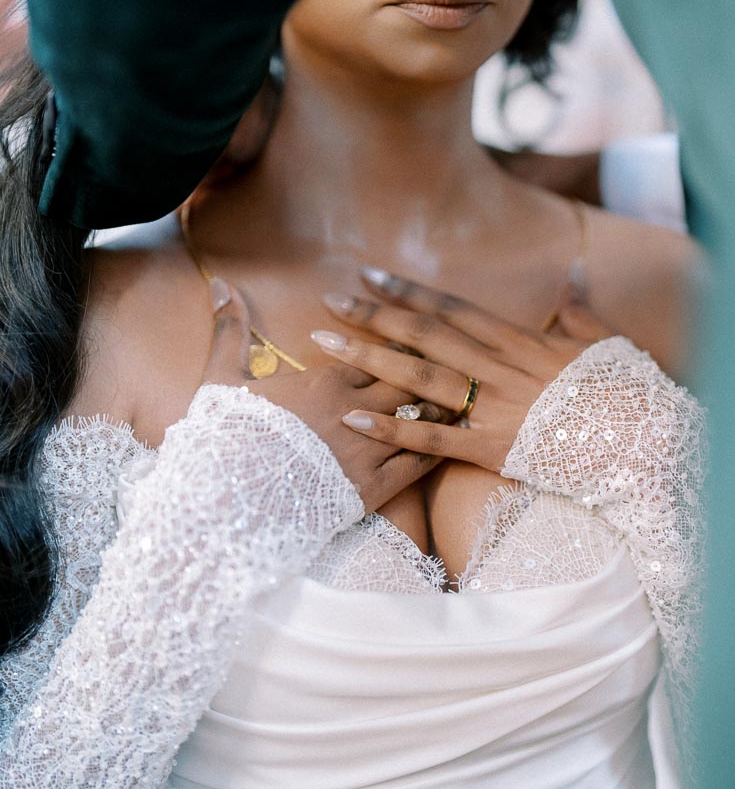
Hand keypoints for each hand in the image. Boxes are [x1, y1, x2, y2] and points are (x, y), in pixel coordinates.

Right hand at [201, 278, 440, 511]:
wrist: (229, 504)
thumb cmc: (225, 440)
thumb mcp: (221, 379)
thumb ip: (230, 330)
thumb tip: (220, 284)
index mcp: (326, 381)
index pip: (376, 353)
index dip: (394, 345)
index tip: (407, 338)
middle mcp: (356, 410)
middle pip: (407, 380)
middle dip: (426, 369)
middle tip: (447, 360)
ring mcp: (369, 450)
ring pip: (421, 418)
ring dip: (442, 405)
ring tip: (461, 395)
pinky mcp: (375, 488)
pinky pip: (420, 463)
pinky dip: (441, 446)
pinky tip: (455, 440)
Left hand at [310, 268, 613, 472]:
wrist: (644, 439)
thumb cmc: (627, 390)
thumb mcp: (605, 344)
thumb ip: (581, 316)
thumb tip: (573, 291)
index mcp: (520, 339)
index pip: (451, 308)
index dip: (408, 290)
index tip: (369, 274)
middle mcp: (499, 366)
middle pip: (425, 334)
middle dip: (373, 314)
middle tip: (327, 299)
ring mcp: (493, 406)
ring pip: (419, 376)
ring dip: (368, 356)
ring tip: (325, 342)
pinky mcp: (492, 447)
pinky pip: (432, 438)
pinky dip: (391, 428)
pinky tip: (354, 417)